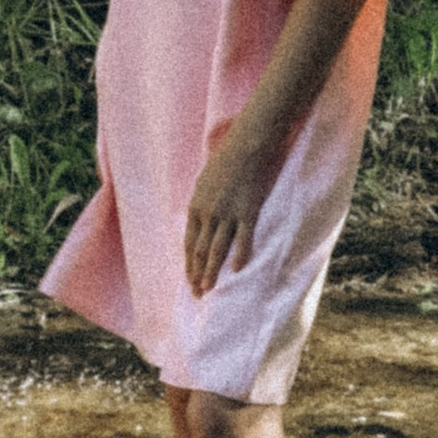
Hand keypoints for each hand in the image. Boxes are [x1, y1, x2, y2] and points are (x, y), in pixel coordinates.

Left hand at [184, 126, 272, 296]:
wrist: (247, 144)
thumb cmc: (226, 159)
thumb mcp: (205, 181)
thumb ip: (202, 203)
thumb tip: (200, 220)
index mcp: (196, 206)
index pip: (189, 243)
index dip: (189, 265)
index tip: (189, 281)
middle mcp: (208, 213)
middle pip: (200, 250)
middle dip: (197, 274)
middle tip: (198, 293)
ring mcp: (228, 213)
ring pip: (218, 250)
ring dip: (212, 271)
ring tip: (210, 289)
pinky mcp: (248, 211)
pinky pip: (243, 239)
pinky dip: (240, 256)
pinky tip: (237, 271)